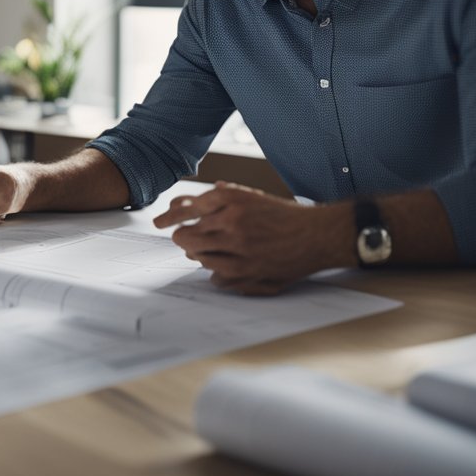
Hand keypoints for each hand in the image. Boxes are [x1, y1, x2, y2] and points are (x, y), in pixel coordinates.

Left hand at [153, 181, 353, 294]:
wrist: (317, 236)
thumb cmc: (281, 215)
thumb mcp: (250, 197)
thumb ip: (218, 198)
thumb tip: (186, 202)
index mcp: (232, 203)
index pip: (186, 210)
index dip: (168, 217)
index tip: (159, 223)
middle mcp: (234, 227)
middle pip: (186, 237)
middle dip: (182, 237)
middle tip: (184, 238)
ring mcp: (241, 254)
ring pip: (198, 259)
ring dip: (198, 255)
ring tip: (208, 250)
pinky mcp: (249, 276)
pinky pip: (216, 279)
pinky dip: (216, 273)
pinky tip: (224, 265)